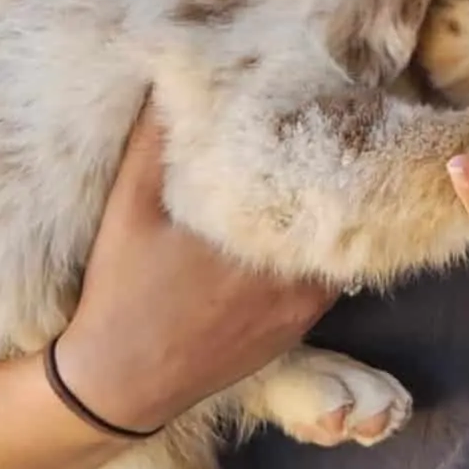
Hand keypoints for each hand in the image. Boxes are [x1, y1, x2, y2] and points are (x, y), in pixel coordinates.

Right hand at [54, 100, 339, 431]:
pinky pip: (331, 280)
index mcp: (254, 243)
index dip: (332, 144)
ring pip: (343, 248)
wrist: (121, 385)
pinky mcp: (297, 329)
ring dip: (338, 216)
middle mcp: (291, 278)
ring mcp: (301, 309)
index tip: (336, 106)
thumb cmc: (121, 291)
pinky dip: (328, 251)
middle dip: (342, 175)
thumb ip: (152, 147)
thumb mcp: (127, 213)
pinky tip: (317, 225)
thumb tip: (171, 84)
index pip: (319, 183)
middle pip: (341, 215)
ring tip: (339, 169)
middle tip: (347, 129)